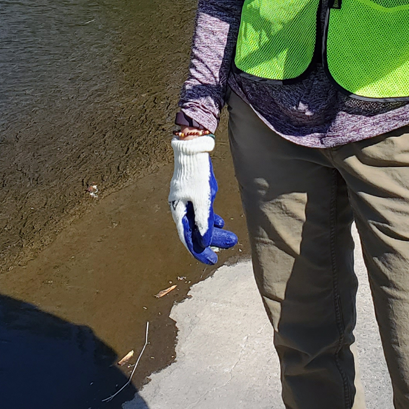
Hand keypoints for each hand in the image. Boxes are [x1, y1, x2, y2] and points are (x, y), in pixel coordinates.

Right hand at [168, 135, 237, 264]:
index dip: (200, 251)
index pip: (188, 238)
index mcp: (178, 210)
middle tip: (229, 246)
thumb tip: (204, 241)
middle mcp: (180, 207)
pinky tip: (221, 221)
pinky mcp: (193, 191)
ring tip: (230, 237)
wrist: (192, 147)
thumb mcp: (203, 198)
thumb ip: (204, 220)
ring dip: (214, 229)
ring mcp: (186, 199)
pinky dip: (210, 217)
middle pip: (196, 230)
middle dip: (213, 240)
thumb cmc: (196, 172)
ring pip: (200, 220)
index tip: (212, 261)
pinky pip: (201, 210)